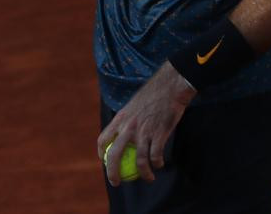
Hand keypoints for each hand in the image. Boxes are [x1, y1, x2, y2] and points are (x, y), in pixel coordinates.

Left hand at [97, 62, 196, 185]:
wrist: (169, 88)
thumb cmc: (153, 95)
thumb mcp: (133, 106)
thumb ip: (127, 120)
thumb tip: (123, 133)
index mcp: (120, 119)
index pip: (103, 139)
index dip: (100, 152)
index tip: (103, 161)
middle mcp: (128, 127)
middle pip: (114, 155)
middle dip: (113, 173)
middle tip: (116, 182)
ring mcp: (144, 132)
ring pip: (140, 161)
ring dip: (144, 173)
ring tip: (148, 178)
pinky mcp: (159, 134)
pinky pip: (155, 156)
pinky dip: (157, 163)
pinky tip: (160, 164)